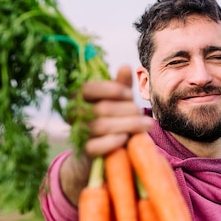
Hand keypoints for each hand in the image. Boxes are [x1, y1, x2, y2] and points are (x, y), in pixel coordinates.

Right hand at [59, 65, 152, 205]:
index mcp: (79, 98)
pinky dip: (114, 141)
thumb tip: (125, 66)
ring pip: (102, 126)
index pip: (88, 88)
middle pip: (101, 108)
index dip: (112, 90)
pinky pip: (97, 146)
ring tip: (146, 126)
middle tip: (144, 115)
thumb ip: (121, 87)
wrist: (104, 153)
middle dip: (128, 110)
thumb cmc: (114, 122)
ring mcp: (79, 134)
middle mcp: (74, 115)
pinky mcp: (85, 152)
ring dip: (129, 125)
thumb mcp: (118, 103)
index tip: (130, 95)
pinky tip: (127, 139)